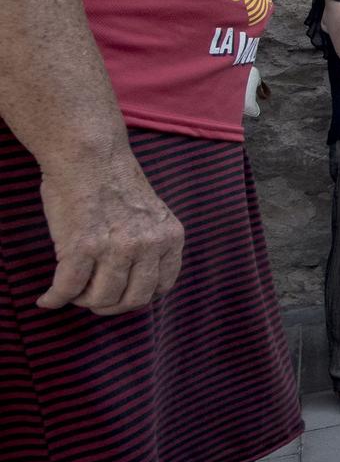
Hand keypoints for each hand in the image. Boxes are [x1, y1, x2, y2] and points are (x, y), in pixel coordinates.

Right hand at [37, 150, 183, 313]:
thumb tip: (136, 280)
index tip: (120, 294)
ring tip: (70, 292)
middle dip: (109, 305)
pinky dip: (54, 299)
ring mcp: (117, 247)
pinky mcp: (83, 247)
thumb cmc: (113, 183)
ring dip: (81, 301)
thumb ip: (151, 244)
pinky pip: (68, 288)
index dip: (137, 297)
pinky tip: (47, 299)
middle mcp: (149, 245)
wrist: (89, 155)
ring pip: (100, 299)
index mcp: (170, 237)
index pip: (161, 287)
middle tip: (91, 298)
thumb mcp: (151, 214)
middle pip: (132, 300)